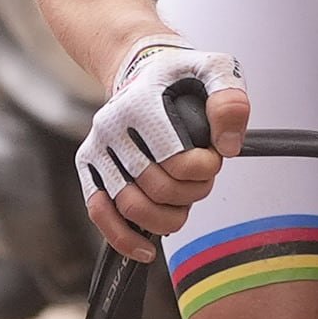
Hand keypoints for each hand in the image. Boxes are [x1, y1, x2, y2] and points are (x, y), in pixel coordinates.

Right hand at [78, 40, 248, 255]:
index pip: (176, 159)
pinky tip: (145, 249)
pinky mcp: (88, 167)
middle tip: (201, 180)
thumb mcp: (216, 70)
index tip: (214, 160)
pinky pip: (99, 212)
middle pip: (157, 187)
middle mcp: (112, 126)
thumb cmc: (180, 77)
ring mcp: (97, 148)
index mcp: (142, 103)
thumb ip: (229, 102)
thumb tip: (227, 145)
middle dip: (191, 193)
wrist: (142, 69)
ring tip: (183, 204)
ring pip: (131, 207)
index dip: (204, 170)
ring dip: (167, 217)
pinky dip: (122, 238)